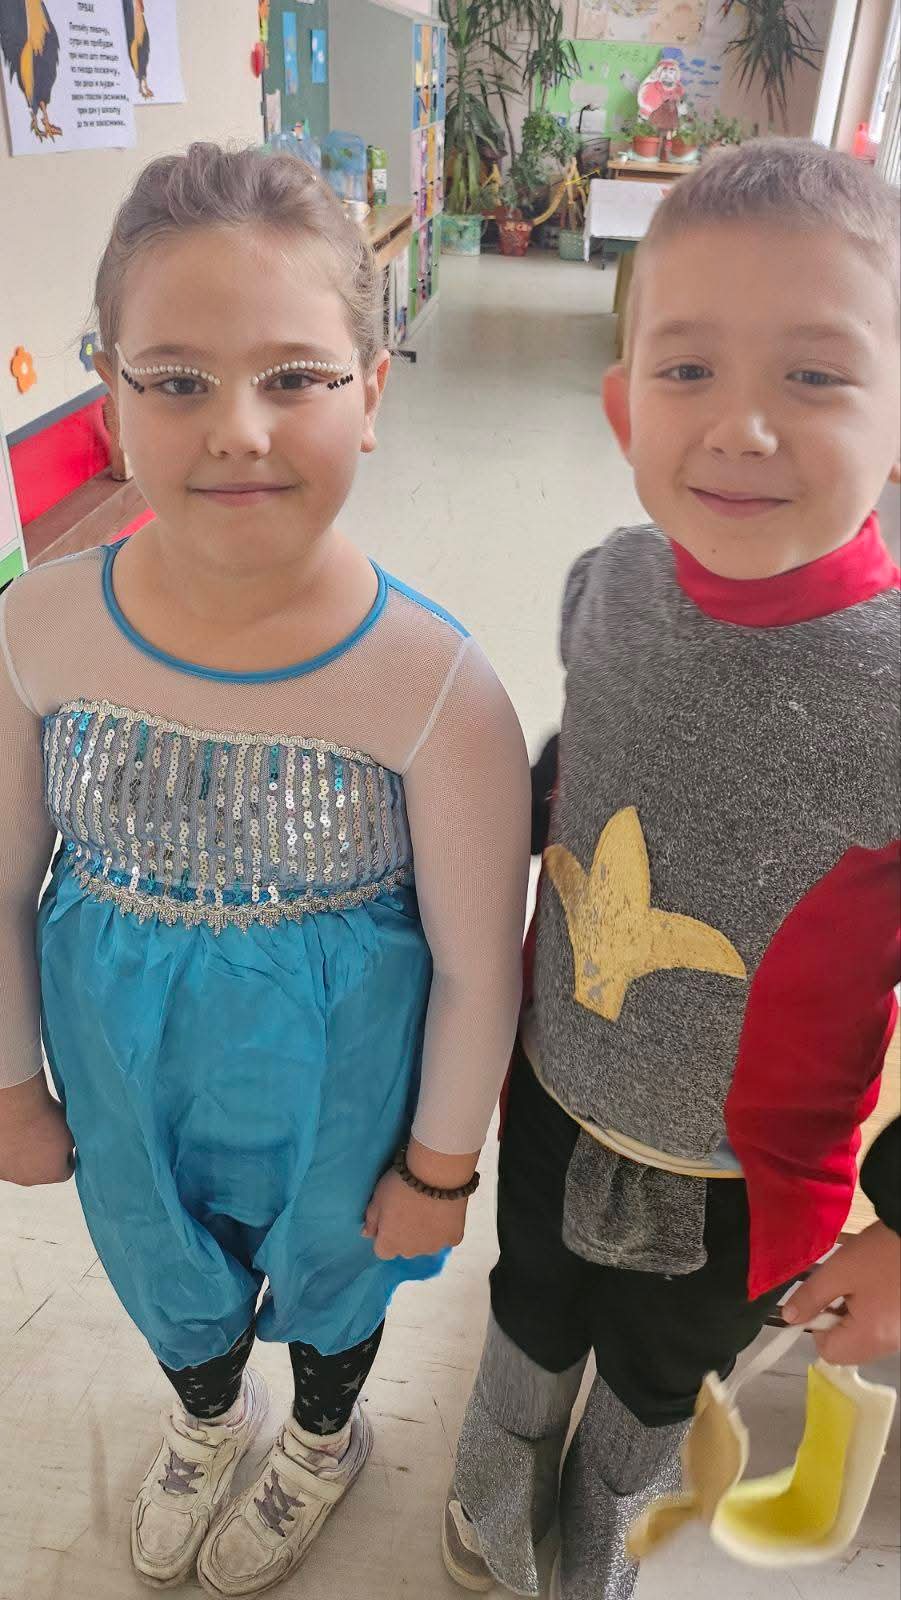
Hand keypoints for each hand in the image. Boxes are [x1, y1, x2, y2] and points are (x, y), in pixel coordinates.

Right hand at [0, 1074, 74, 1186]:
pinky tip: (13, 1136)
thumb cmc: (46, 1115)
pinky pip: (7, 1162)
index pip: (66, 1171)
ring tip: (27, 1135)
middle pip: (43, 1172)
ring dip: (26, 1156)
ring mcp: (12, 1174)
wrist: (16, 1107)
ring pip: (23, 1168)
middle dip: (46, 1158)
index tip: (65, 1146)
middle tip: (44, 1138)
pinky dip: (10, 1152)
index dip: (68, 1157)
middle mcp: (32, 1180)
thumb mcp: (71, 1130)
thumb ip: (70, 1145)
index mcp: (55, 1174)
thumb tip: (67, 1148)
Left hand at [362, 1170, 468, 1258]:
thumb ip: (371, 1220)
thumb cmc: (400, 1185)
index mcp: (390, 1244)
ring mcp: (434, 1246)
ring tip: (429, 1209)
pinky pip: (447, 1238)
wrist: (435, 1174)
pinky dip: (445, 1229)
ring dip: (425, 1233)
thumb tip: (367, 1234)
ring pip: (426, 1244)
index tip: (391, 1218)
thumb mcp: (377, 1198)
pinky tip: (444, 1212)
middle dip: (406, 1235)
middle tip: (410, 1210)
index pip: (383, 1250)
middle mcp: (411, 1252)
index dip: (386, 1234)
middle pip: (405, 1249)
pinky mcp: (454, 1237)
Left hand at [782, 1222, 900, 1364]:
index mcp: (871, 1336)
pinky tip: (871, 1288)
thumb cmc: (877, 1254)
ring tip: (856, 1286)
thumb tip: (788, 1318)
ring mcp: (899, 1337)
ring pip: (863, 1339)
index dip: (816, 1327)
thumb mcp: (838, 1271)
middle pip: (848, 1349)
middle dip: (834, 1322)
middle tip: (839, 1290)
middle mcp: (888, 1345)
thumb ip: (811, 1296)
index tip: (819, 1301)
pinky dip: (868, 1314)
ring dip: (851, 1317)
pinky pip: (878, 1329)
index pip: (829, 1353)